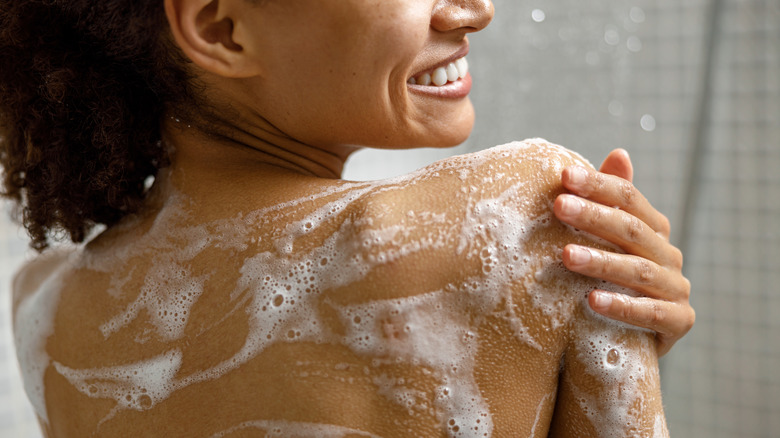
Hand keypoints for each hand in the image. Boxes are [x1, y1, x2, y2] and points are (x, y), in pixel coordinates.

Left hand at [554, 149, 693, 356]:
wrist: (629, 338)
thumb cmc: (612, 281)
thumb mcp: (609, 242)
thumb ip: (611, 202)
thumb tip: (619, 153)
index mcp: (653, 230)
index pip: (628, 198)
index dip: (598, 184)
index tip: (564, 175)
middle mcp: (669, 255)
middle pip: (631, 230)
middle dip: (594, 216)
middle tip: (559, 206)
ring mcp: (676, 289)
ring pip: (638, 271)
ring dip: (601, 262)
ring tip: (567, 256)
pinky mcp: (678, 322)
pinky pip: (651, 314)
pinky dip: (621, 306)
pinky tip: (591, 301)